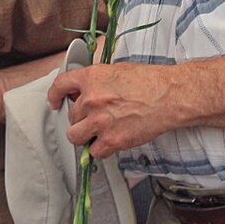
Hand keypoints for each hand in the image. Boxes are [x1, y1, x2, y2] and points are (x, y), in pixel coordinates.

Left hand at [47, 62, 177, 158]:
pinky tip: (111, 141)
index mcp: (91, 77)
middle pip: (71, 116)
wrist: (169, 96)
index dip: (55, 96)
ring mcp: (100, 121)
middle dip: (81, 118)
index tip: (55, 102)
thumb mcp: (116, 70)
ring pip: (75, 136)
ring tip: (99, 132)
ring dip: (84, 136)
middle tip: (97, 117)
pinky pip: (94, 152)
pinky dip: (101, 150)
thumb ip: (95, 81)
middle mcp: (91, 99)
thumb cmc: (149, 82)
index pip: (60, 85)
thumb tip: (83, 92)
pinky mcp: (112, 140)